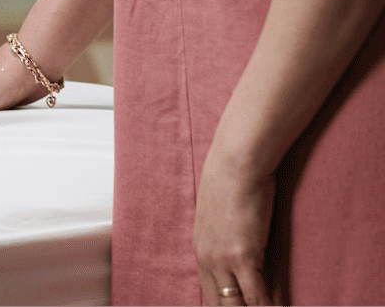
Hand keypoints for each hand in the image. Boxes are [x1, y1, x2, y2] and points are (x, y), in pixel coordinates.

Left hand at [194, 148, 275, 305]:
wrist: (237, 164)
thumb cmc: (233, 183)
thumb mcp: (221, 216)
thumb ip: (227, 237)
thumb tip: (242, 247)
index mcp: (201, 250)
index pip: (211, 293)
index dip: (225, 306)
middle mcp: (207, 259)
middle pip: (219, 304)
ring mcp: (222, 260)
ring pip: (235, 305)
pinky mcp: (242, 256)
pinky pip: (257, 296)